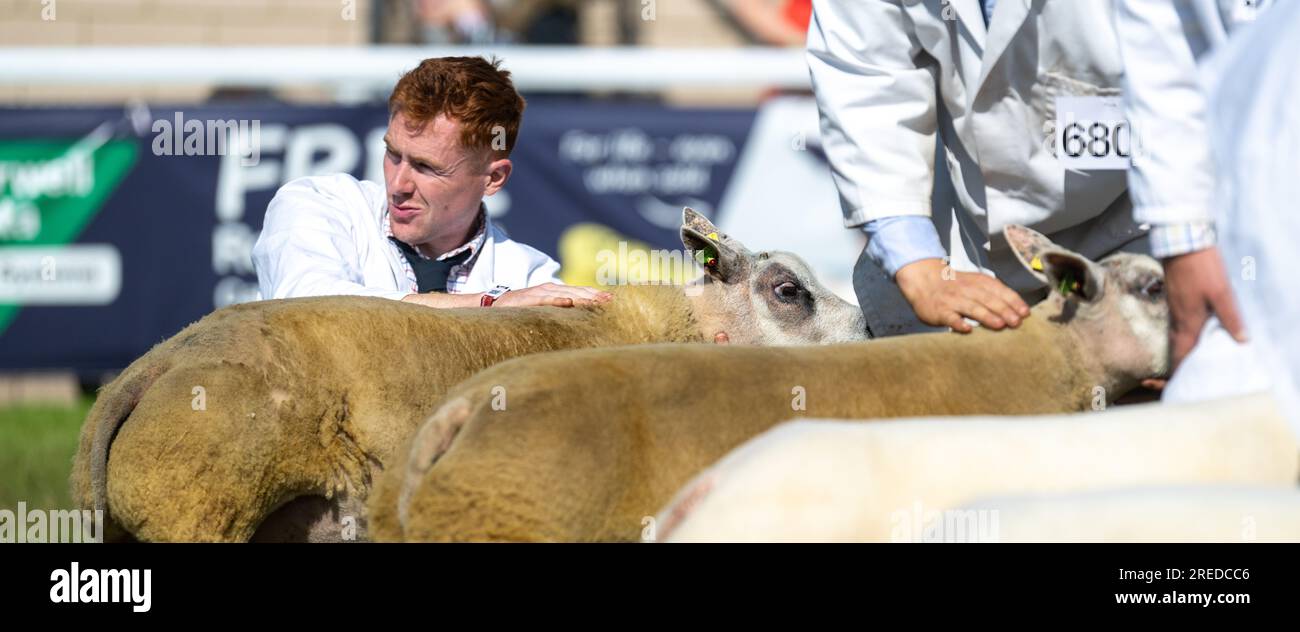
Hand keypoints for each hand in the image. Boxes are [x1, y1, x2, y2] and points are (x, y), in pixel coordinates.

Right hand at [493, 283, 611, 307]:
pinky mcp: (529, 299)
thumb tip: (578, 320)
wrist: (495, 304)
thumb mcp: (544, 309)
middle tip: (612, 301)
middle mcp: (551, 289)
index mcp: (557, 291)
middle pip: (578, 291)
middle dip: (595, 295)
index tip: (614, 300)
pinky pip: (545, 300)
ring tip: (597, 301)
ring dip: (582, 297)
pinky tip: (568, 302)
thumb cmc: (522, 309)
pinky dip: (557, 300)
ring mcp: (540, 292)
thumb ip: (559, 311)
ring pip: (566, 294)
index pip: (581, 291)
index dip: (596, 294)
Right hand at [895, 258, 1029, 332]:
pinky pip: (950, 317)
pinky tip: (966, 329)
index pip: (999, 290)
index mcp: (979, 282)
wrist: (924, 279)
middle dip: (1004, 310)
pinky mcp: (940, 311)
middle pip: (988, 299)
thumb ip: (993, 294)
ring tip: (1000, 325)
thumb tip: (1017, 310)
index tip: (1025, 313)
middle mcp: (967, 290)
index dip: (1013, 301)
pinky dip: (958, 322)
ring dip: (986, 316)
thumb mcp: (975, 283)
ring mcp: (953, 300)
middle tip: (1016, 321)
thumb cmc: (954, 285)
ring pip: (972, 307)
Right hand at [1163, 247, 1246, 371]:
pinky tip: (1199, 338)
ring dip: (1183, 355)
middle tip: (1185, 382)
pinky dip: (1186, 340)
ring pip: (1178, 341)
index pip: (1179, 359)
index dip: (1177, 376)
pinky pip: (1180, 329)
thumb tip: (1243, 341)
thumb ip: (1231, 318)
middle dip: (1178, 371)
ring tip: (1194, 366)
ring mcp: (1175, 312)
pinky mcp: (1177, 303)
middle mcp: (1178, 322)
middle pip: (1176, 353)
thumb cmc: (1201, 268)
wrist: (1183, 244)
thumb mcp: (1222, 293)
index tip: (1177, 389)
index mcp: (1187, 324)